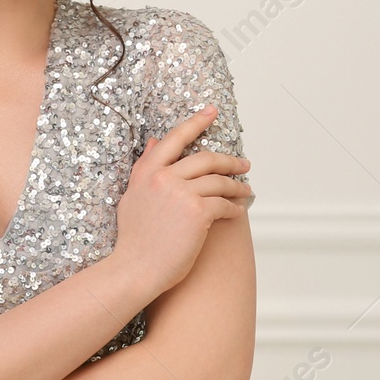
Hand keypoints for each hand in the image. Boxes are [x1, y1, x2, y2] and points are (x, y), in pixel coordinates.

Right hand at [115, 104, 253, 296]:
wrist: (135, 269)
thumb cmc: (134, 239)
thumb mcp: (132, 196)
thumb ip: (145, 168)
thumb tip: (153, 142)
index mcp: (147, 171)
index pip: (175, 138)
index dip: (196, 122)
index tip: (213, 111)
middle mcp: (164, 177)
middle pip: (206, 159)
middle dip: (230, 161)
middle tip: (244, 165)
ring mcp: (182, 194)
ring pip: (219, 181)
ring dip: (237, 186)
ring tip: (246, 191)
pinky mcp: (198, 213)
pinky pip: (224, 204)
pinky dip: (234, 208)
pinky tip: (238, 211)